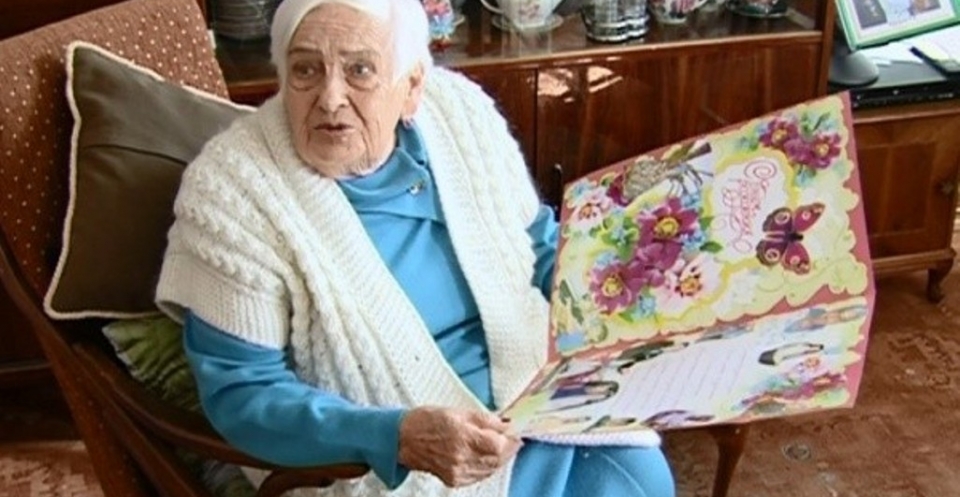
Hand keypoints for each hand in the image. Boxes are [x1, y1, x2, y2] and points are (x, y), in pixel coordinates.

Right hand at [398, 406, 521, 486]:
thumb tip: (507, 423)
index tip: (516, 430)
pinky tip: (487, 456)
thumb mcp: (459, 411)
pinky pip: (480, 475)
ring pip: (491, 469)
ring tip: (501, 445)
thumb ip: (486, 419)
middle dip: (509, 448)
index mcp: (462, 436)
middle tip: (513, 437)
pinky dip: (488, 466)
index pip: (499, 444)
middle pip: (497, 458)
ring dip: (500, 457)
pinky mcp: (454, 480)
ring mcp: (457, 471)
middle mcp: (460, 457)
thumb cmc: (428, 420)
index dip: (512, 438)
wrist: (403, 439)